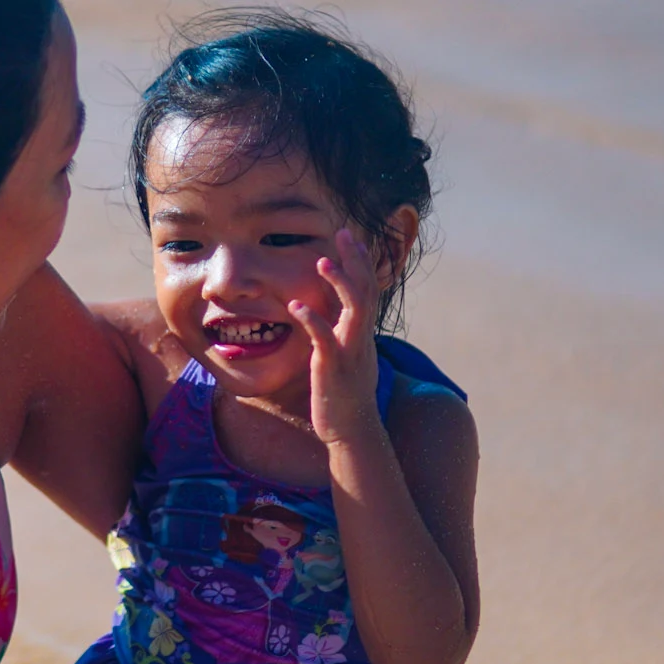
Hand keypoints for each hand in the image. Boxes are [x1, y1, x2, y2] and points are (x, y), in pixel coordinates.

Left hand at [285, 228, 381, 446]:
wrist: (352, 430)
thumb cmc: (344, 394)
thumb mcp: (346, 356)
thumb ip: (340, 332)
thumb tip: (330, 312)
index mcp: (362, 333)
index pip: (367, 289)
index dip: (360, 262)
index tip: (349, 238)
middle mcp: (361, 337)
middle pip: (366, 290)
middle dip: (356, 261)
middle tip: (343, 233)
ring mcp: (350, 352)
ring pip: (354, 310)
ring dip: (339, 283)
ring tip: (321, 262)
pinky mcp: (333, 369)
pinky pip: (325, 340)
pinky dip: (312, 321)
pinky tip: (296, 307)